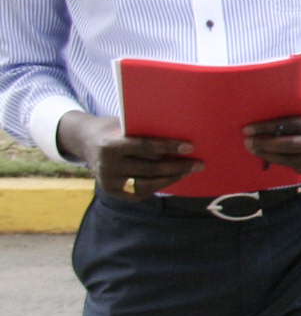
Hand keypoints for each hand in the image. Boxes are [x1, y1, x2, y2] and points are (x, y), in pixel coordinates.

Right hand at [57, 110, 198, 199]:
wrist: (85, 140)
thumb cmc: (115, 128)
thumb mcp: (125, 123)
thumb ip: (145, 129)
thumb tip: (181, 129)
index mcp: (110, 145)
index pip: (144, 147)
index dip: (168, 147)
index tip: (190, 147)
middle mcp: (107, 165)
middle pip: (150, 169)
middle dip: (177, 167)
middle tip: (199, 164)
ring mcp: (108, 181)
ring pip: (147, 183)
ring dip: (171, 178)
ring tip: (188, 171)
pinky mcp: (112, 191)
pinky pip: (140, 192)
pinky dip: (158, 186)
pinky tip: (172, 178)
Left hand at [241, 85, 300, 174]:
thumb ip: (293, 103)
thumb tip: (261, 107)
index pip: (289, 126)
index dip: (266, 128)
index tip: (248, 129)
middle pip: (289, 146)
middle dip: (264, 145)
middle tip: (248, 142)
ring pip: (292, 160)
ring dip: (269, 156)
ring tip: (255, 149)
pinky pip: (299, 167)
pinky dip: (283, 162)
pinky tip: (272, 155)